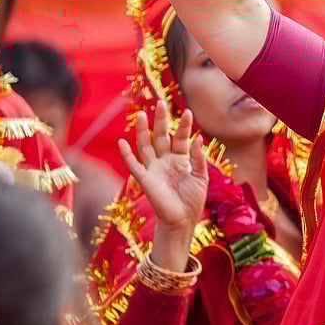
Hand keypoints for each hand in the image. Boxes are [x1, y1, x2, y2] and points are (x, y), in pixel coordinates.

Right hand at [118, 101, 208, 264]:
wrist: (183, 221)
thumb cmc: (193, 200)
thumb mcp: (202, 177)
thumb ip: (198, 158)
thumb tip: (198, 138)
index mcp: (180, 160)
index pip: (180, 138)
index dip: (184, 126)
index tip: (188, 112)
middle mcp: (165, 161)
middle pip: (161, 136)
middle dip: (161, 120)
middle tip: (161, 102)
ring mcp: (154, 169)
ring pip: (146, 146)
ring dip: (144, 131)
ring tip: (143, 114)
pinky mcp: (146, 180)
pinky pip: (134, 165)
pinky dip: (127, 155)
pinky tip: (122, 142)